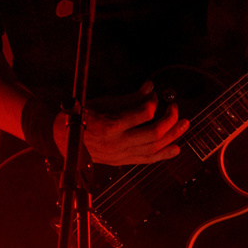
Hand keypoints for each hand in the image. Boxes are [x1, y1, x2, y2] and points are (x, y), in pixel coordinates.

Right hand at [26, 81, 187, 165]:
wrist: (63, 139)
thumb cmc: (81, 117)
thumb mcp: (104, 103)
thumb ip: (130, 98)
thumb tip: (150, 87)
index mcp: (110, 126)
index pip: (143, 114)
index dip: (154, 102)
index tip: (154, 95)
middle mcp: (117, 143)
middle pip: (153, 133)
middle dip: (169, 119)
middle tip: (175, 108)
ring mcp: (120, 155)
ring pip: (154, 147)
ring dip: (173, 135)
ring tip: (184, 124)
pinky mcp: (122, 161)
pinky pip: (147, 159)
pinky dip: (164, 154)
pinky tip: (176, 148)